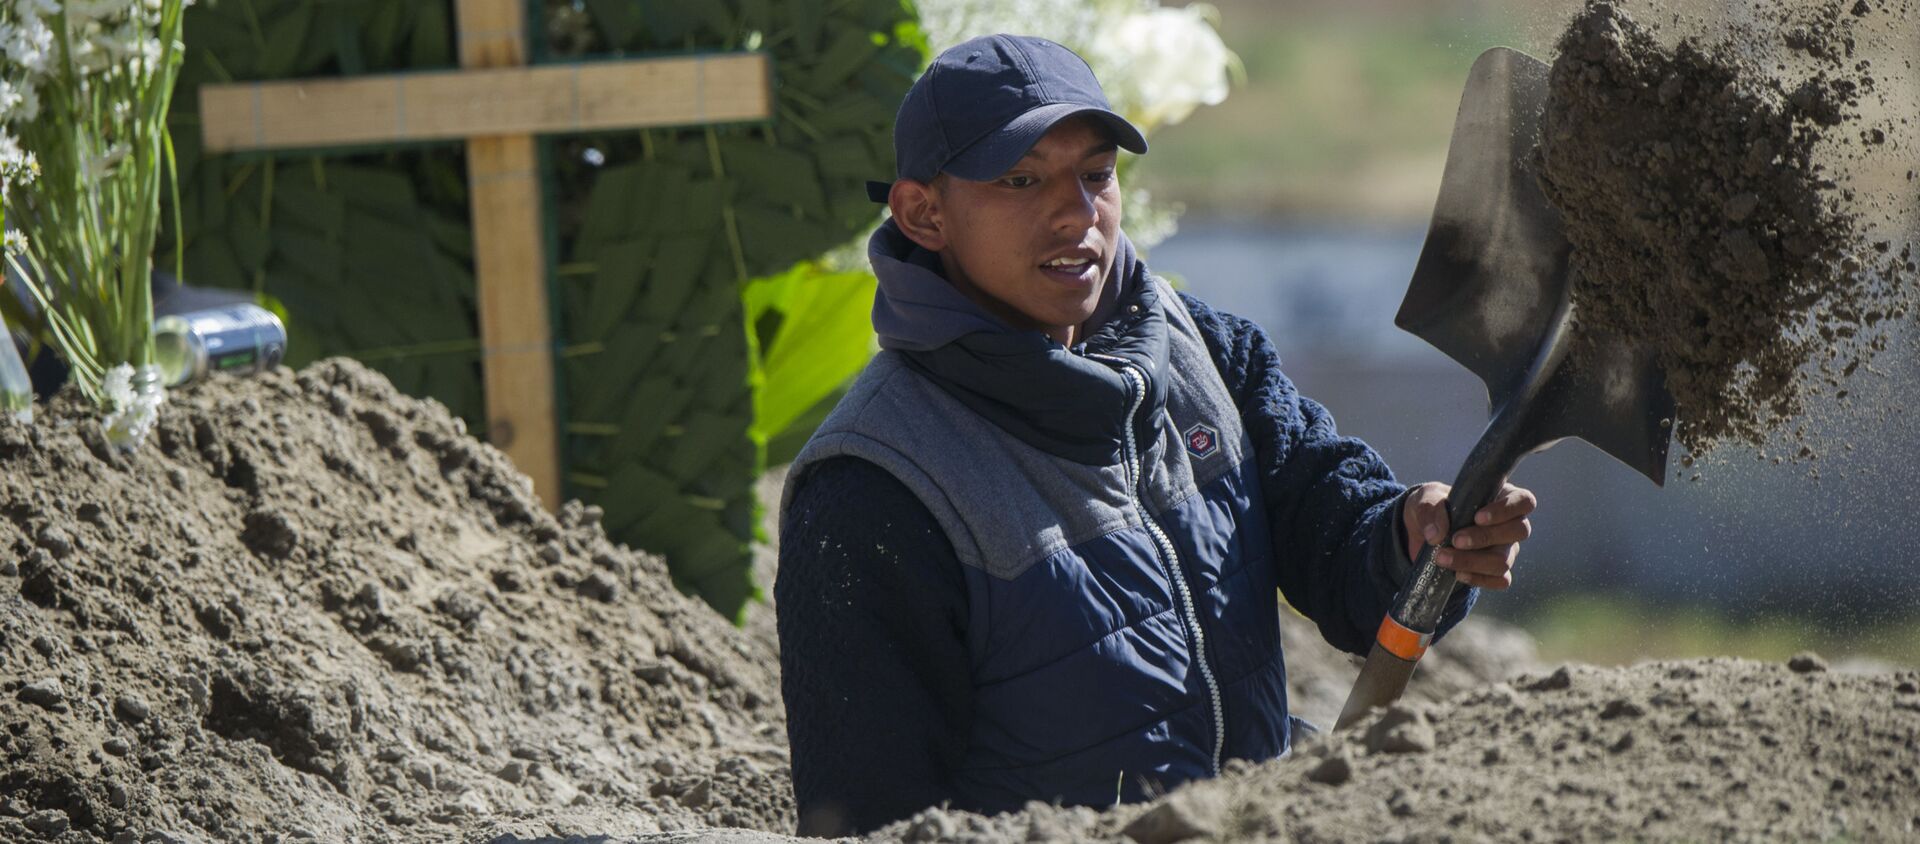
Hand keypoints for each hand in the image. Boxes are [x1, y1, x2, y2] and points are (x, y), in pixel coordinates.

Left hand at [1401, 482, 1535, 589]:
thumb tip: (1436, 535)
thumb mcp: (1426, 499)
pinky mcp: (1495, 571)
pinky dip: (1479, 579)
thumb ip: (1431, 509)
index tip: (1478, 517)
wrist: (1421, 534)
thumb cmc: (1433, 508)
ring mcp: (1505, 550)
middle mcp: (1509, 524)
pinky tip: (1457, 574)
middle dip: (1485, 537)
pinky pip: (1501, 580)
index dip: (1506, 510)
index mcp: (1501, 498)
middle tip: (1455, 540)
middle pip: (1520, 531)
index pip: (1524, 501)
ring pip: (1504, 560)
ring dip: (1473, 561)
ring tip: (1443, 558)